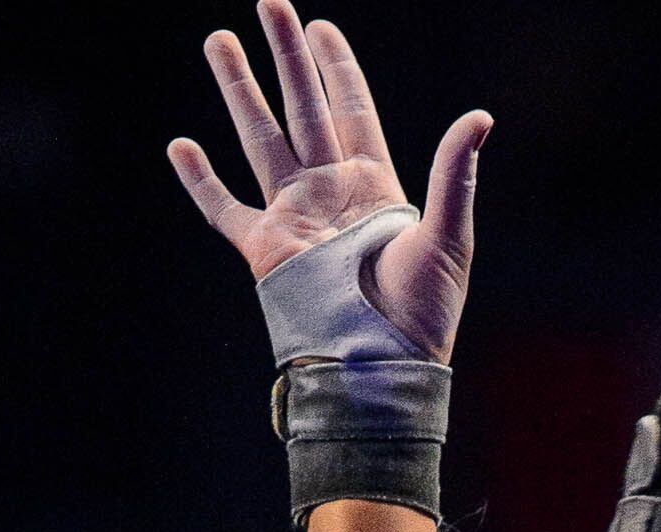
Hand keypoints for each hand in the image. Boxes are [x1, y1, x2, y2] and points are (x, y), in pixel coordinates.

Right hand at [167, 3, 491, 361]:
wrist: (382, 366)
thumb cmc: (423, 313)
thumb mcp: (449, 236)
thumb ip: (454, 173)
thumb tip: (480, 115)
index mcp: (374, 183)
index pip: (351, 107)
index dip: (335, 65)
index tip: (318, 27)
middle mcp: (330, 192)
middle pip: (302, 107)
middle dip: (284, 55)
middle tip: (268, 2)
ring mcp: (294, 218)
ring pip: (260, 139)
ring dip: (239, 91)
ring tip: (220, 43)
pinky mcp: (266, 251)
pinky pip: (226, 209)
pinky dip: (201, 181)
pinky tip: (181, 147)